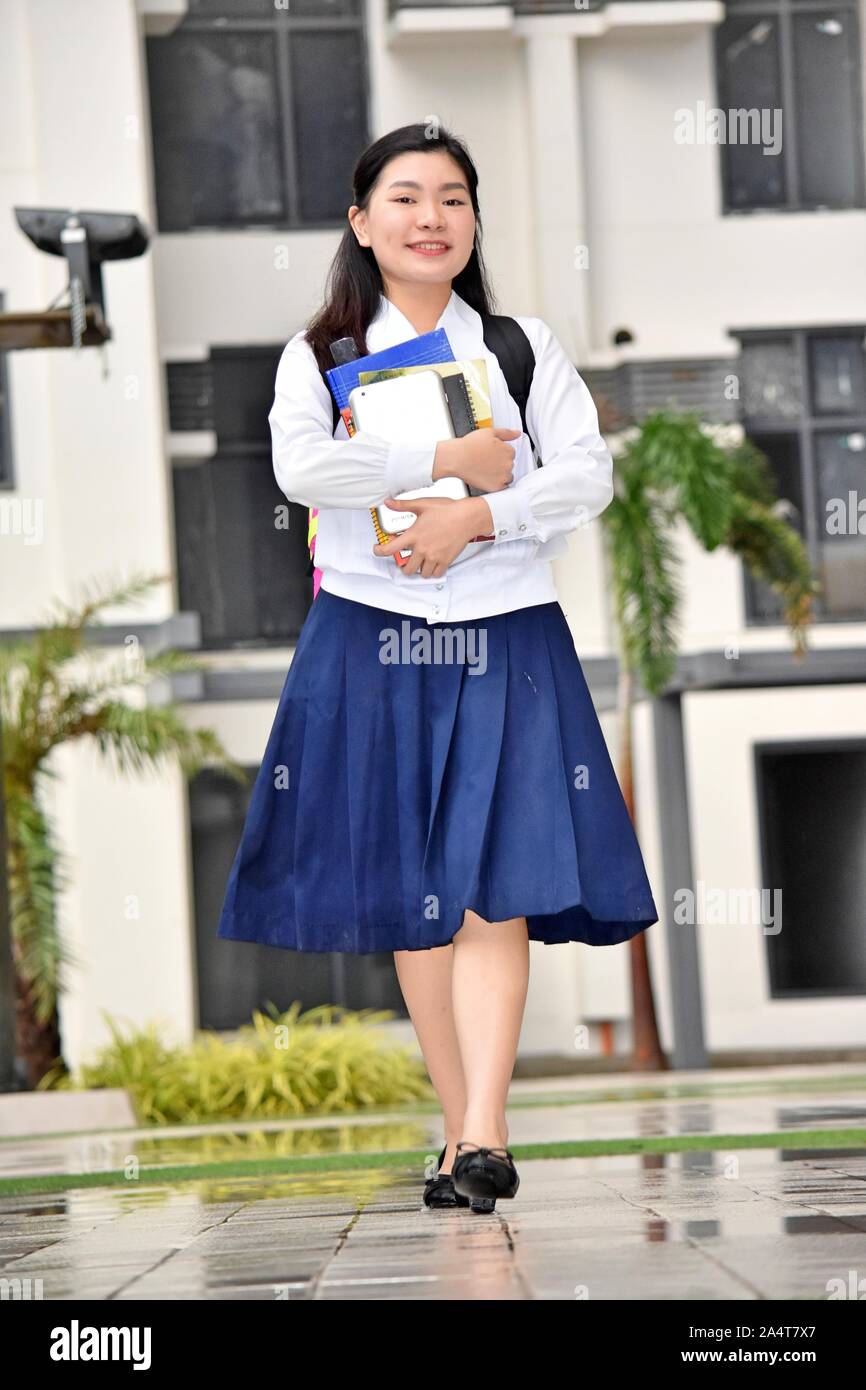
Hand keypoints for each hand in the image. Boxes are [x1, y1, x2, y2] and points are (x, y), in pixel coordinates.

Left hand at [373, 495, 492, 577]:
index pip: (390, 549)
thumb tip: (389, 503)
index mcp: (414, 535)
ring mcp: (434, 556)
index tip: (378, 550)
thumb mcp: (422, 504)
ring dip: (419, 569)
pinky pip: (435, 574)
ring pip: (421, 573)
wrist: (468, 517)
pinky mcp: (445, 560)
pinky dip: (432, 572)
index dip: (379, 552)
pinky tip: (432, 564)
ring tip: (420, 562)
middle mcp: (422, 549)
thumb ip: (403, 505)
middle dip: (403, 565)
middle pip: (406, 568)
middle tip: (405, 560)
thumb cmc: (448, 510)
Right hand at [433, 426, 520, 493]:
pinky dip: (496, 484)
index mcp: (509, 451)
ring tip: (485, 469)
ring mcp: (503, 477)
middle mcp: (509, 464)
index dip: (500, 453)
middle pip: (509, 465)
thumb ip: (506, 433)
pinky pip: (501, 487)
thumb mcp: (489, 432)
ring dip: (500, 474)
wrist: (457, 458)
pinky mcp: (496, 487)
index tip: (490, 454)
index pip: (510, 453)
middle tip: (486, 461)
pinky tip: (486, 477)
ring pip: (507, 477)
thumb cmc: (470, 445)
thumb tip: (517, 433)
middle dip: (500, 464)